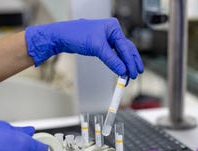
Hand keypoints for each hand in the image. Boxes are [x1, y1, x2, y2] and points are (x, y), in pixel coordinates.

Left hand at [25, 18, 143, 78]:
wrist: (62, 37)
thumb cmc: (76, 35)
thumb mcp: (96, 47)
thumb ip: (111, 59)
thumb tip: (122, 70)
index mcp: (113, 27)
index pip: (125, 47)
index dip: (130, 61)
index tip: (133, 72)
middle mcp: (112, 32)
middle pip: (127, 50)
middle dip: (131, 63)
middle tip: (135, 75)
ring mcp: (107, 39)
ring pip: (121, 54)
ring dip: (125, 65)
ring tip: (129, 76)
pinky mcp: (102, 46)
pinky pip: (114, 56)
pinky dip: (118, 64)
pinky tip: (121, 71)